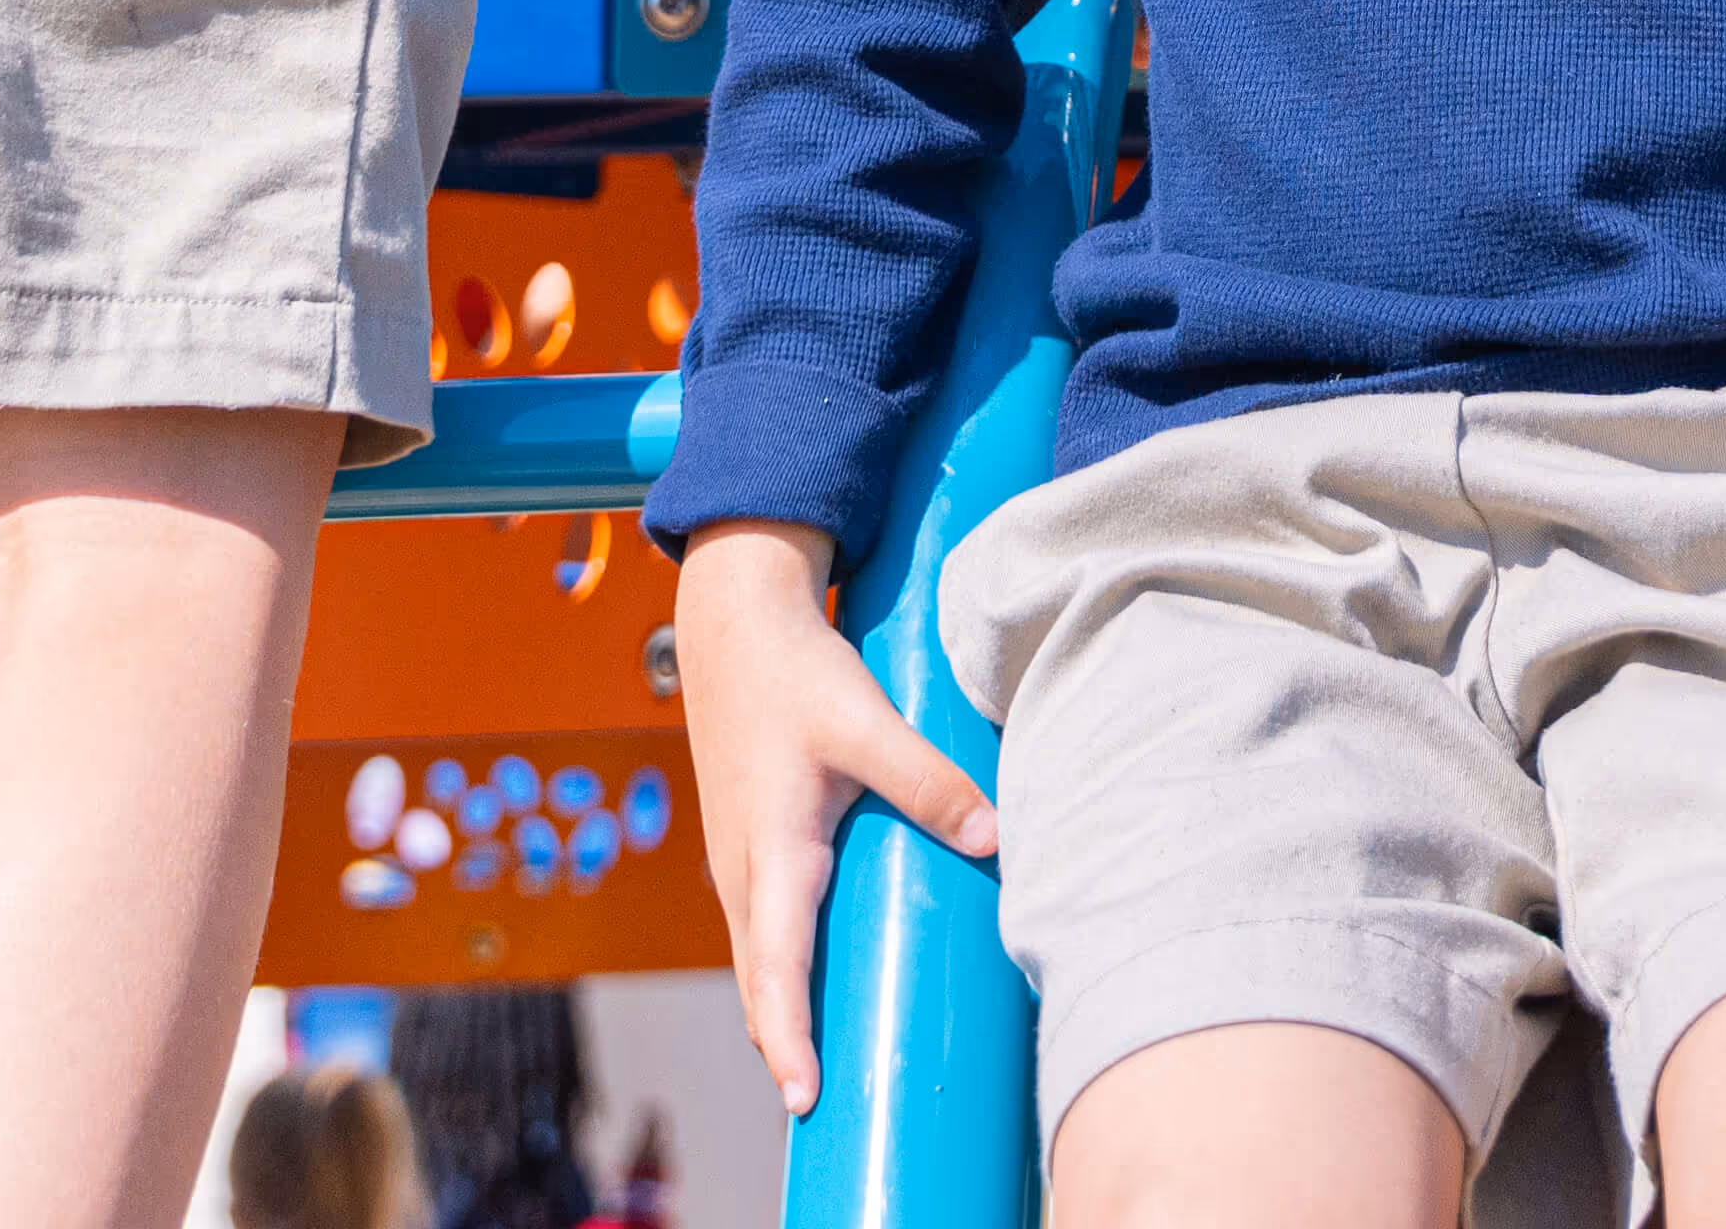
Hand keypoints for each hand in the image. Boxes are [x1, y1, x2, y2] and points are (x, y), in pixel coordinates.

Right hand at [675, 518, 998, 1109]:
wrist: (731, 621)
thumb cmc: (794, 672)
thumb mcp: (865, 722)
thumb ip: (927, 780)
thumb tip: (994, 839)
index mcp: (772, 850)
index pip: (776, 969)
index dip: (788, 1038)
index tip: (804, 1096)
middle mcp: (744, 869)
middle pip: (760, 983)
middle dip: (784, 1046)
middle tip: (821, 1105)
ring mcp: (737, 859)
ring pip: (756, 957)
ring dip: (781, 1011)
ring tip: (822, 1063)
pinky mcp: (745, 841)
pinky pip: (759, 926)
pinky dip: (778, 968)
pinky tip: (814, 979)